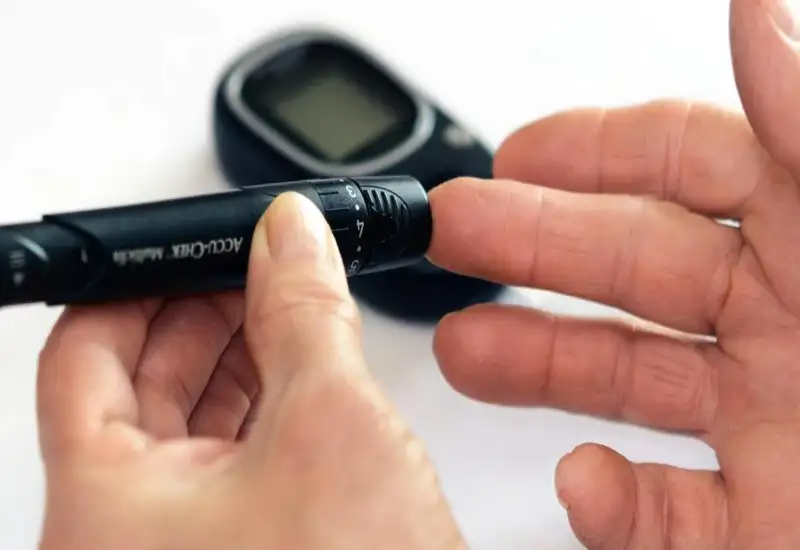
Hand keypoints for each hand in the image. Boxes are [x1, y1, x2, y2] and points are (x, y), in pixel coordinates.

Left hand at [36, 193, 464, 549]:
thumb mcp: (332, 430)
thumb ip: (305, 314)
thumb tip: (291, 235)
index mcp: (103, 509)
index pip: (84, 352)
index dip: (141, 280)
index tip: (199, 243)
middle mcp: (123, 533)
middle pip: (135, 381)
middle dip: (204, 309)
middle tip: (260, 263)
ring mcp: (179, 544)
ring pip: (187, 419)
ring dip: (240, 353)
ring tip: (291, 302)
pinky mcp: (235, 546)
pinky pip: (230, 455)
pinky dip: (264, 401)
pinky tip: (304, 366)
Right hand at [429, 0, 799, 547]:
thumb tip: (759, 16)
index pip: (696, 166)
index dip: (599, 149)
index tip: (519, 150)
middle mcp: (792, 332)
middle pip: (632, 268)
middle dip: (527, 244)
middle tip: (451, 233)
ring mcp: (769, 431)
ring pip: (624, 381)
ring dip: (533, 366)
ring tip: (462, 350)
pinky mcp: (756, 526)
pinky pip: (663, 508)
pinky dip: (609, 501)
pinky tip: (585, 483)